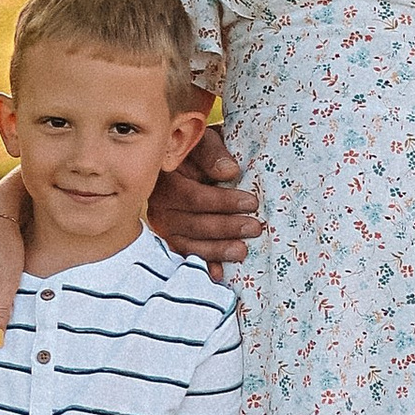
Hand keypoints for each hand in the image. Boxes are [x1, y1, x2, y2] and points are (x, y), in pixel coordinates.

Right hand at [150, 123, 262, 278]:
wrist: (188, 158)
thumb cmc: (199, 149)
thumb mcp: (205, 140)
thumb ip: (213, 154)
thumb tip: (229, 173)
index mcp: (164, 179)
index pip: (193, 197)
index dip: (222, 202)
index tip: (251, 202)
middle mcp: (159, 206)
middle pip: (192, 224)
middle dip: (226, 228)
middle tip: (255, 228)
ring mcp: (164, 227)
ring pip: (189, 244)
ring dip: (217, 250)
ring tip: (243, 251)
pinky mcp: (172, 240)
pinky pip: (187, 256)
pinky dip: (204, 265)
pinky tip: (219, 274)